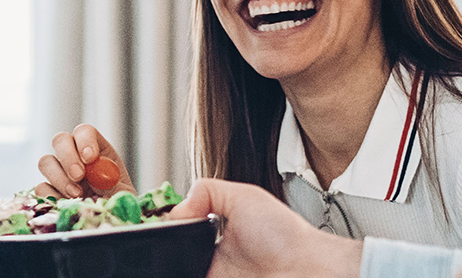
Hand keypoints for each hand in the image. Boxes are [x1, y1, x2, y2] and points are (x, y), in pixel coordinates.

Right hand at [34, 124, 135, 197]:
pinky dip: (53, 196)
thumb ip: (113, 184)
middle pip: (60, 140)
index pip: (84, 132)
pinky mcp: (48, 191)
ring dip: (59, 178)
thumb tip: (100, 176)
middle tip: (79, 176)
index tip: (90, 158)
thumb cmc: (118, 207)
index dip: (84, 141)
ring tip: (77, 196)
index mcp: (96, 150)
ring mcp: (59, 173)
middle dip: (68, 157)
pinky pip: (41, 187)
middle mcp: (74, 156)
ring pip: (45, 162)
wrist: (109, 227)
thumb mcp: (123, 194)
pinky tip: (68, 205)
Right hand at [166, 179, 360, 277]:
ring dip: (170, 266)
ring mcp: (213, 276)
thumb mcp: (244, 196)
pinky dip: (180, 274)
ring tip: (165, 261)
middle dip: (162, 252)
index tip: (153, 227)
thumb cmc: (285, 236)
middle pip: (172, 256)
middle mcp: (209, 261)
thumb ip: (206, 192)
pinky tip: (180, 269)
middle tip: (159, 247)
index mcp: (211, 236)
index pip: (176, 233)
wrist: (307, 268)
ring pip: (178, 270)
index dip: (164, 230)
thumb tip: (176, 211)